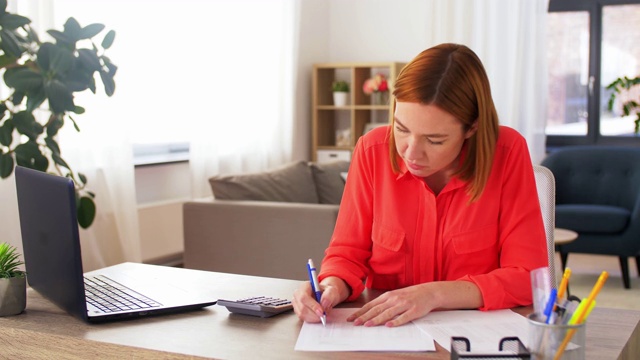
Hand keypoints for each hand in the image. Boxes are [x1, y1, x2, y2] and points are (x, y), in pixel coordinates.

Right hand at [292, 276, 348, 322]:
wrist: (325, 296)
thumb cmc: (327, 292)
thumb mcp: (332, 290)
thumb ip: (329, 295)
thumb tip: (323, 303)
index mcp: (305, 286)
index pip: (304, 297)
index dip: (312, 305)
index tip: (321, 312)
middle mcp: (298, 294)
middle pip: (302, 307)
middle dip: (314, 314)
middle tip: (324, 316)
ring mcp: (296, 302)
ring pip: (302, 314)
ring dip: (313, 318)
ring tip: (322, 315)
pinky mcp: (297, 310)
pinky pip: (303, 318)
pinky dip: (311, 319)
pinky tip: (317, 317)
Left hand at [347, 281, 481, 326]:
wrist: (429, 292)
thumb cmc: (410, 295)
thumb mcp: (395, 296)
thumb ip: (384, 303)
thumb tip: (370, 311)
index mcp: (388, 296)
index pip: (371, 305)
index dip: (361, 312)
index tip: (352, 318)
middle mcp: (394, 299)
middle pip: (377, 309)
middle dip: (365, 316)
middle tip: (355, 323)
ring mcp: (404, 305)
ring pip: (388, 313)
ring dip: (377, 320)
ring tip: (368, 325)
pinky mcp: (413, 311)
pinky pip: (404, 317)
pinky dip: (396, 321)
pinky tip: (389, 325)